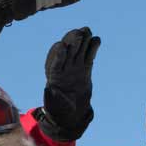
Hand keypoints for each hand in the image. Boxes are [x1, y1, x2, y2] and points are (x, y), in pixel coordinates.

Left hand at [38, 26, 98, 141]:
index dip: (59, 55)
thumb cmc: (59, 110)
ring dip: (83, 42)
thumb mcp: (55, 105)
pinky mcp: (84, 70)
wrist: (70, 114)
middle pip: (68, 54)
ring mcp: (75, 69)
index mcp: (54, 77)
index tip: (62, 45)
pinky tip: (97, 40)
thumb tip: (49, 89)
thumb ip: (52, 96)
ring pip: (79, 53)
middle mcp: (64, 70)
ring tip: (88, 31)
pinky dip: (92, 49)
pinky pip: (88, 57)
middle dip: (72, 43)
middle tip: (78, 33)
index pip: (55, 63)